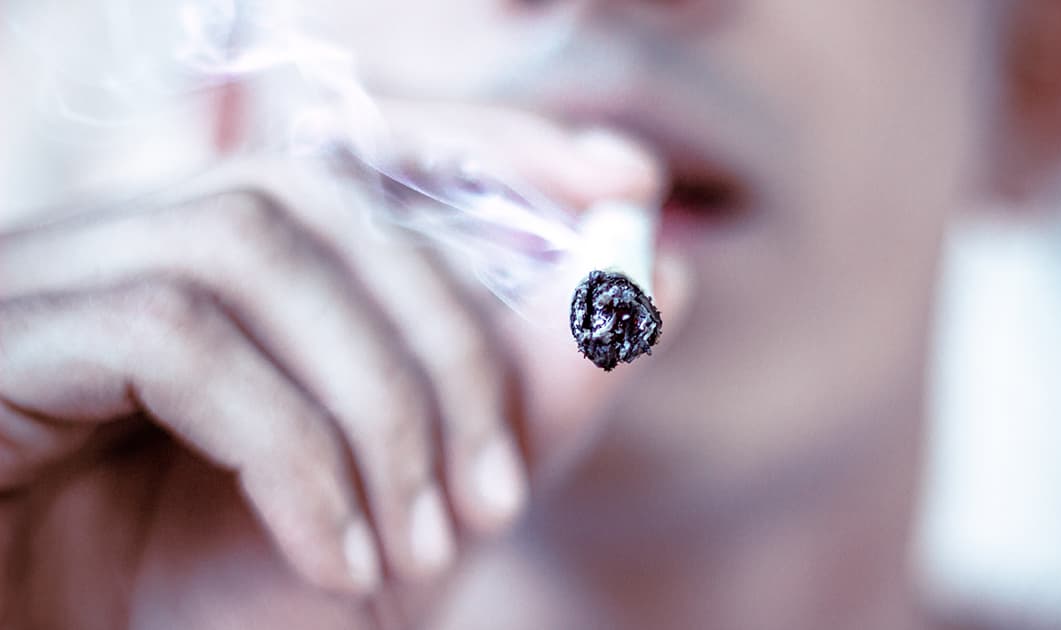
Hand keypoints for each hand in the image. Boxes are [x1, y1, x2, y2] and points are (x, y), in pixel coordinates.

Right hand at [0, 102, 689, 628]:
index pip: (368, 146)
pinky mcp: (7, 339)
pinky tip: (337, 559)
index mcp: (234, 265)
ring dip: (379, 406)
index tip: (624, 184)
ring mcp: (60, 277)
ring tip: (427, 545)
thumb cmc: (227, 605)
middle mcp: (140, 239)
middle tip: (505, 495)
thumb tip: (654, 279)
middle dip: (451, 340)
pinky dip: (291, 455)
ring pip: (257, 251)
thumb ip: (523, 394)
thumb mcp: (408, 502)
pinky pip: (175, 341)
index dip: (497, 144)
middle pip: (325, 195)